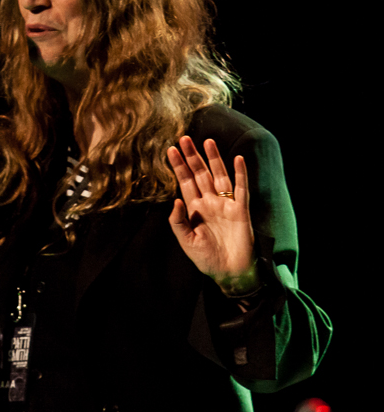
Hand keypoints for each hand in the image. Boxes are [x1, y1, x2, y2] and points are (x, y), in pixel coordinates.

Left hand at [166, 137, 258, 294]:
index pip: (185, 182)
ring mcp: (226, 205)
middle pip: (200, 174)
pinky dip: (240, 174)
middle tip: (184, 138)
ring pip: (219, 176)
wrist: (229, 273)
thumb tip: (175, 199)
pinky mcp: (241, 211)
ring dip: (213, 159)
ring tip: (206, 141)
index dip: (178, 166)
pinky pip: (241, 189)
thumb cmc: (206, 258)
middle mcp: (210, 202)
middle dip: (192, 156)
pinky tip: (237, 159)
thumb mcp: (186, 240)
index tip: (170, 150)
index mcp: (194, 208)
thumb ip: (178, 220)